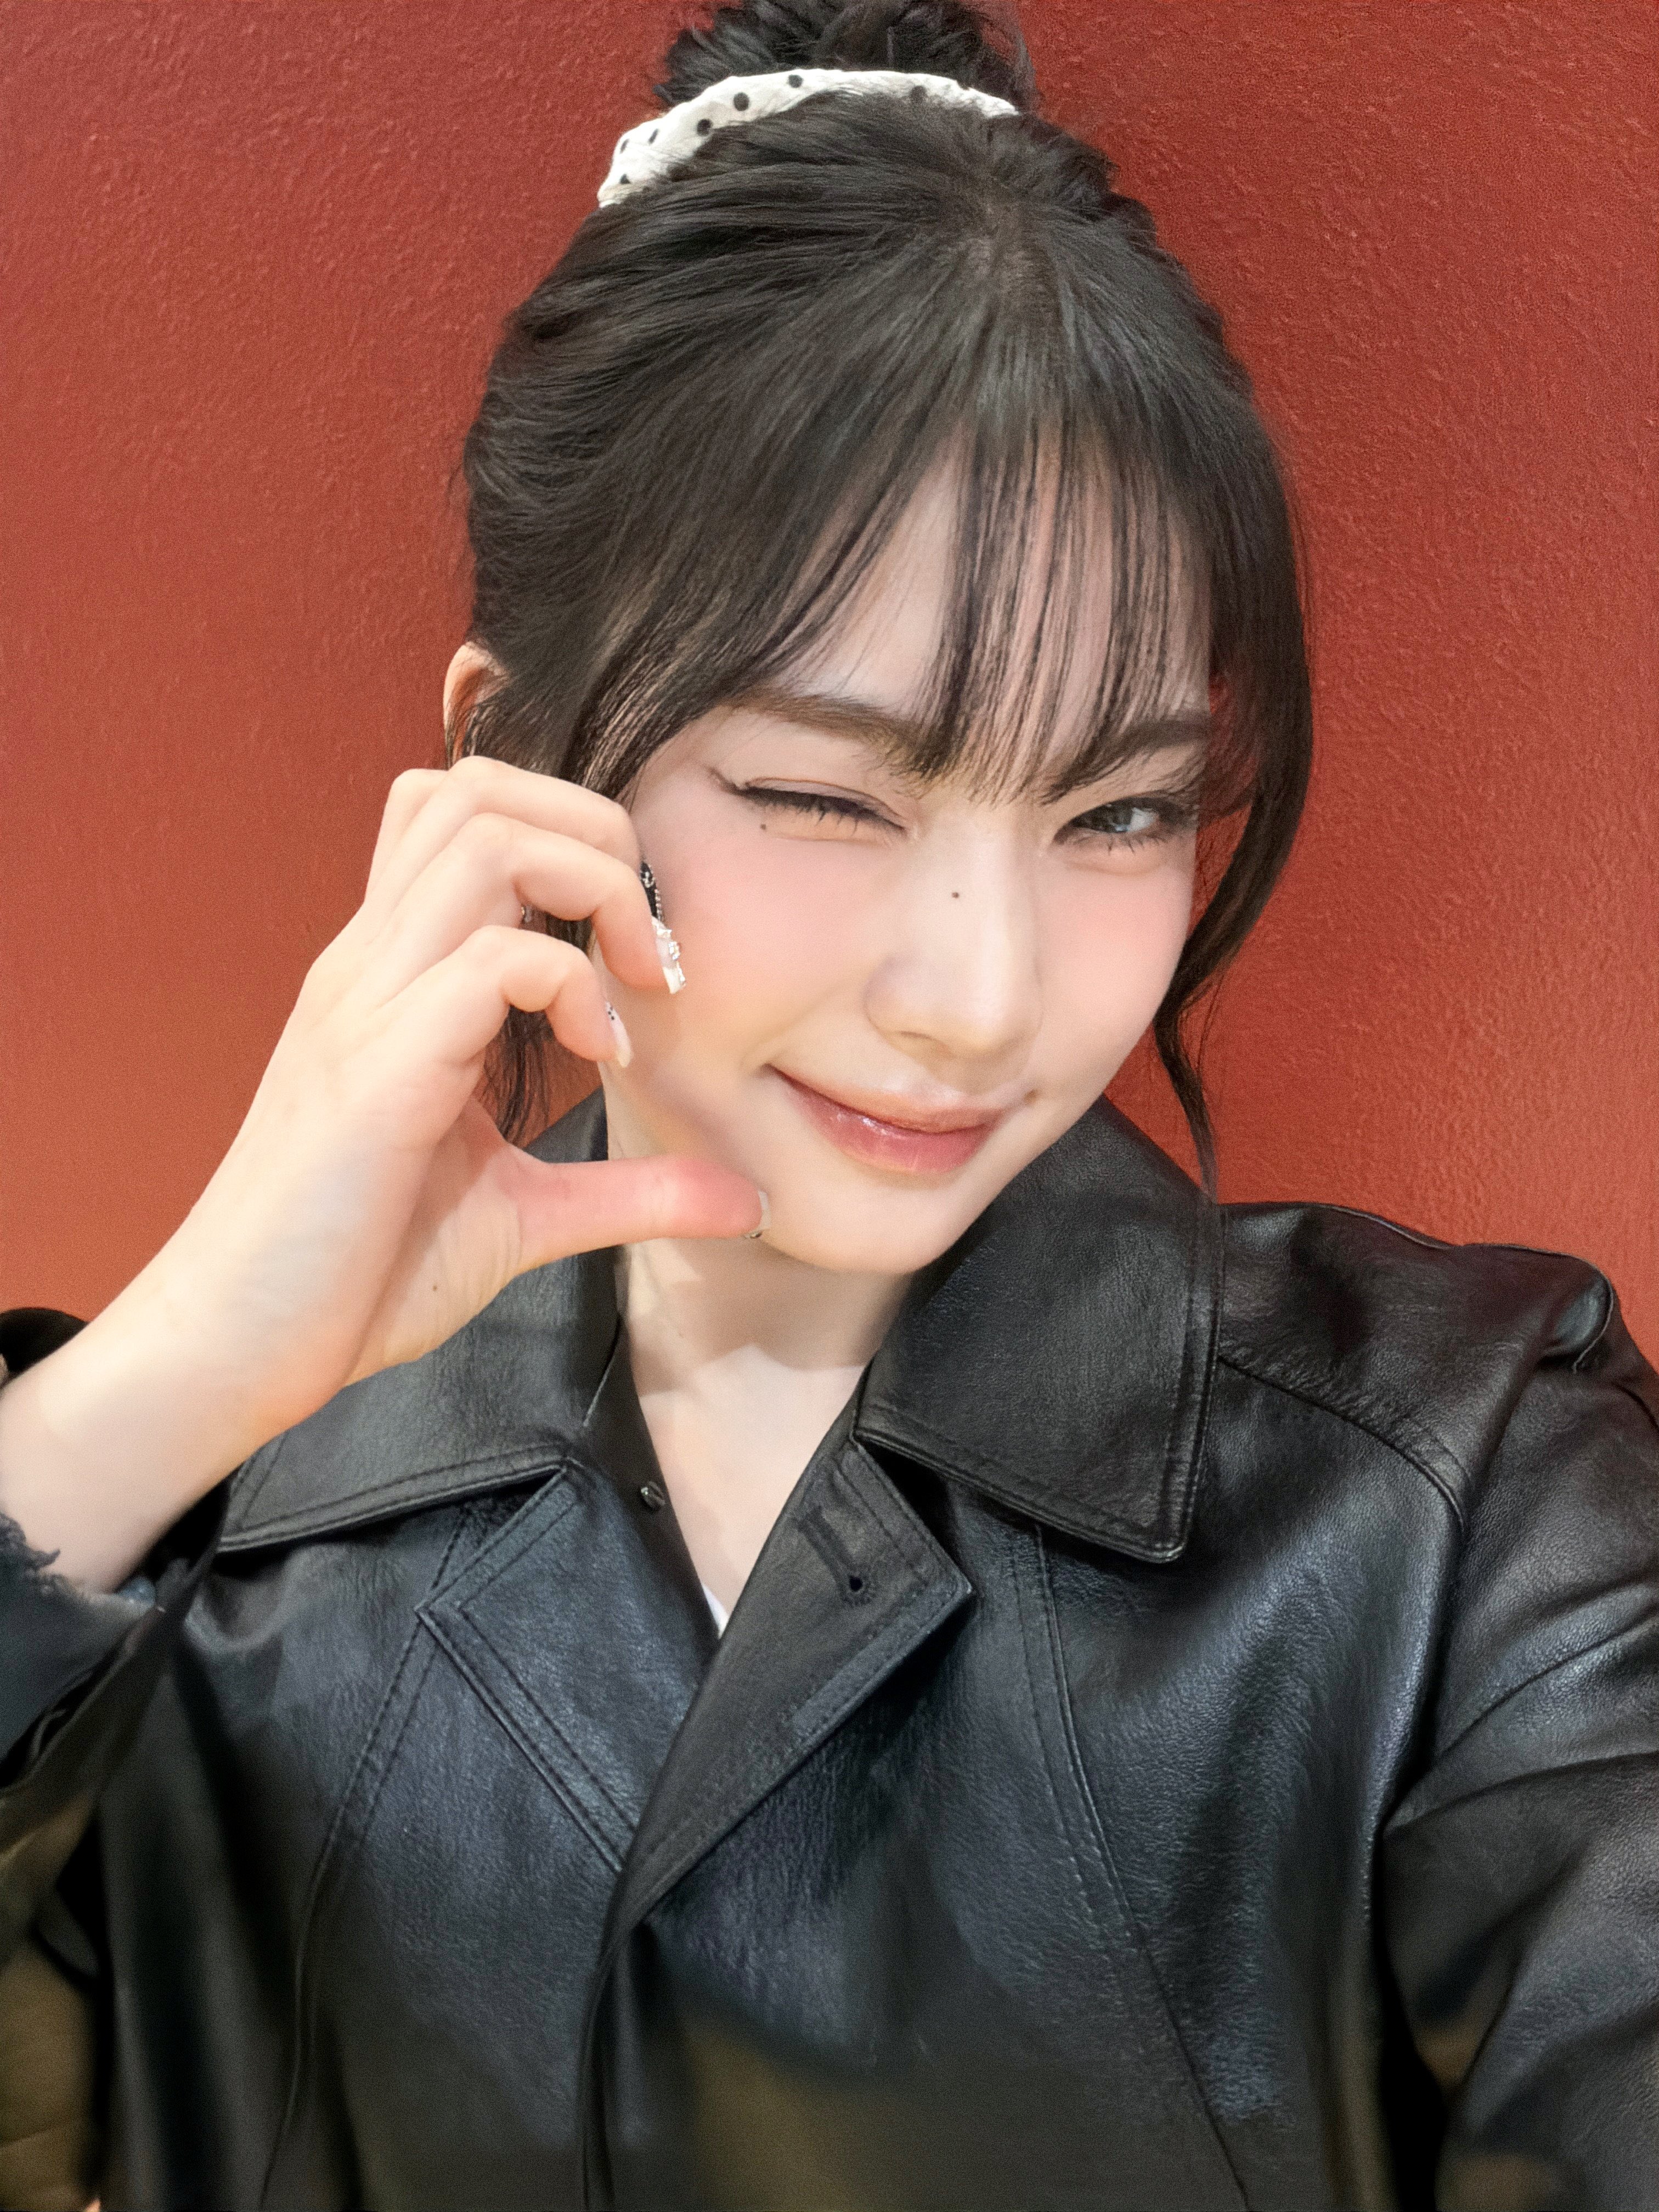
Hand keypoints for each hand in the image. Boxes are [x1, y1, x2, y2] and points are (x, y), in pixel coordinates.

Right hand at [0, 757, 760, 1585]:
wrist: (235, 1350)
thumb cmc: (355, 1277)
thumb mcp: (524, 1217)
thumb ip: (629, 1192)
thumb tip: (741, 1195)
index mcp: (392, 980)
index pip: (461, 815)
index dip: (569, 838)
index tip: (638, 953)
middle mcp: (370, 965)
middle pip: (478, 789)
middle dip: (595, 833)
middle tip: (649, 946)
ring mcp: (367, 1004)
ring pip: (484, 835)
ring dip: (591, 883)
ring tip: (635, 982)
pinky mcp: (380, 1068)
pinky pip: (495, 957)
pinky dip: (573, 983)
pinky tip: (599, 1054)